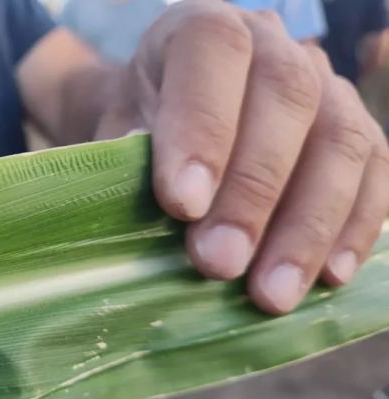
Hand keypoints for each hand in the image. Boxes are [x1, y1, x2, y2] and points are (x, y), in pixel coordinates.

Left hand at [96, 0, 388, 313]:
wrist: (168, 113)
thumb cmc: (139, 124)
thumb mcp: (116, 130)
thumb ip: (128, 157)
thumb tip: (166, 209)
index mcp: (201, 26)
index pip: (214, 54)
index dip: (202, 129)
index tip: (182, 205)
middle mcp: (273, 42)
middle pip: (287, 99)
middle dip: (253, 192)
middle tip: (219, 264)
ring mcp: (325, 83)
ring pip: (341, 141)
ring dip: (307, 225)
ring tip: (271, 293)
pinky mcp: (354, 128)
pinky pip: (376, 171)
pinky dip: (353, 227)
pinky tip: (329, 277)